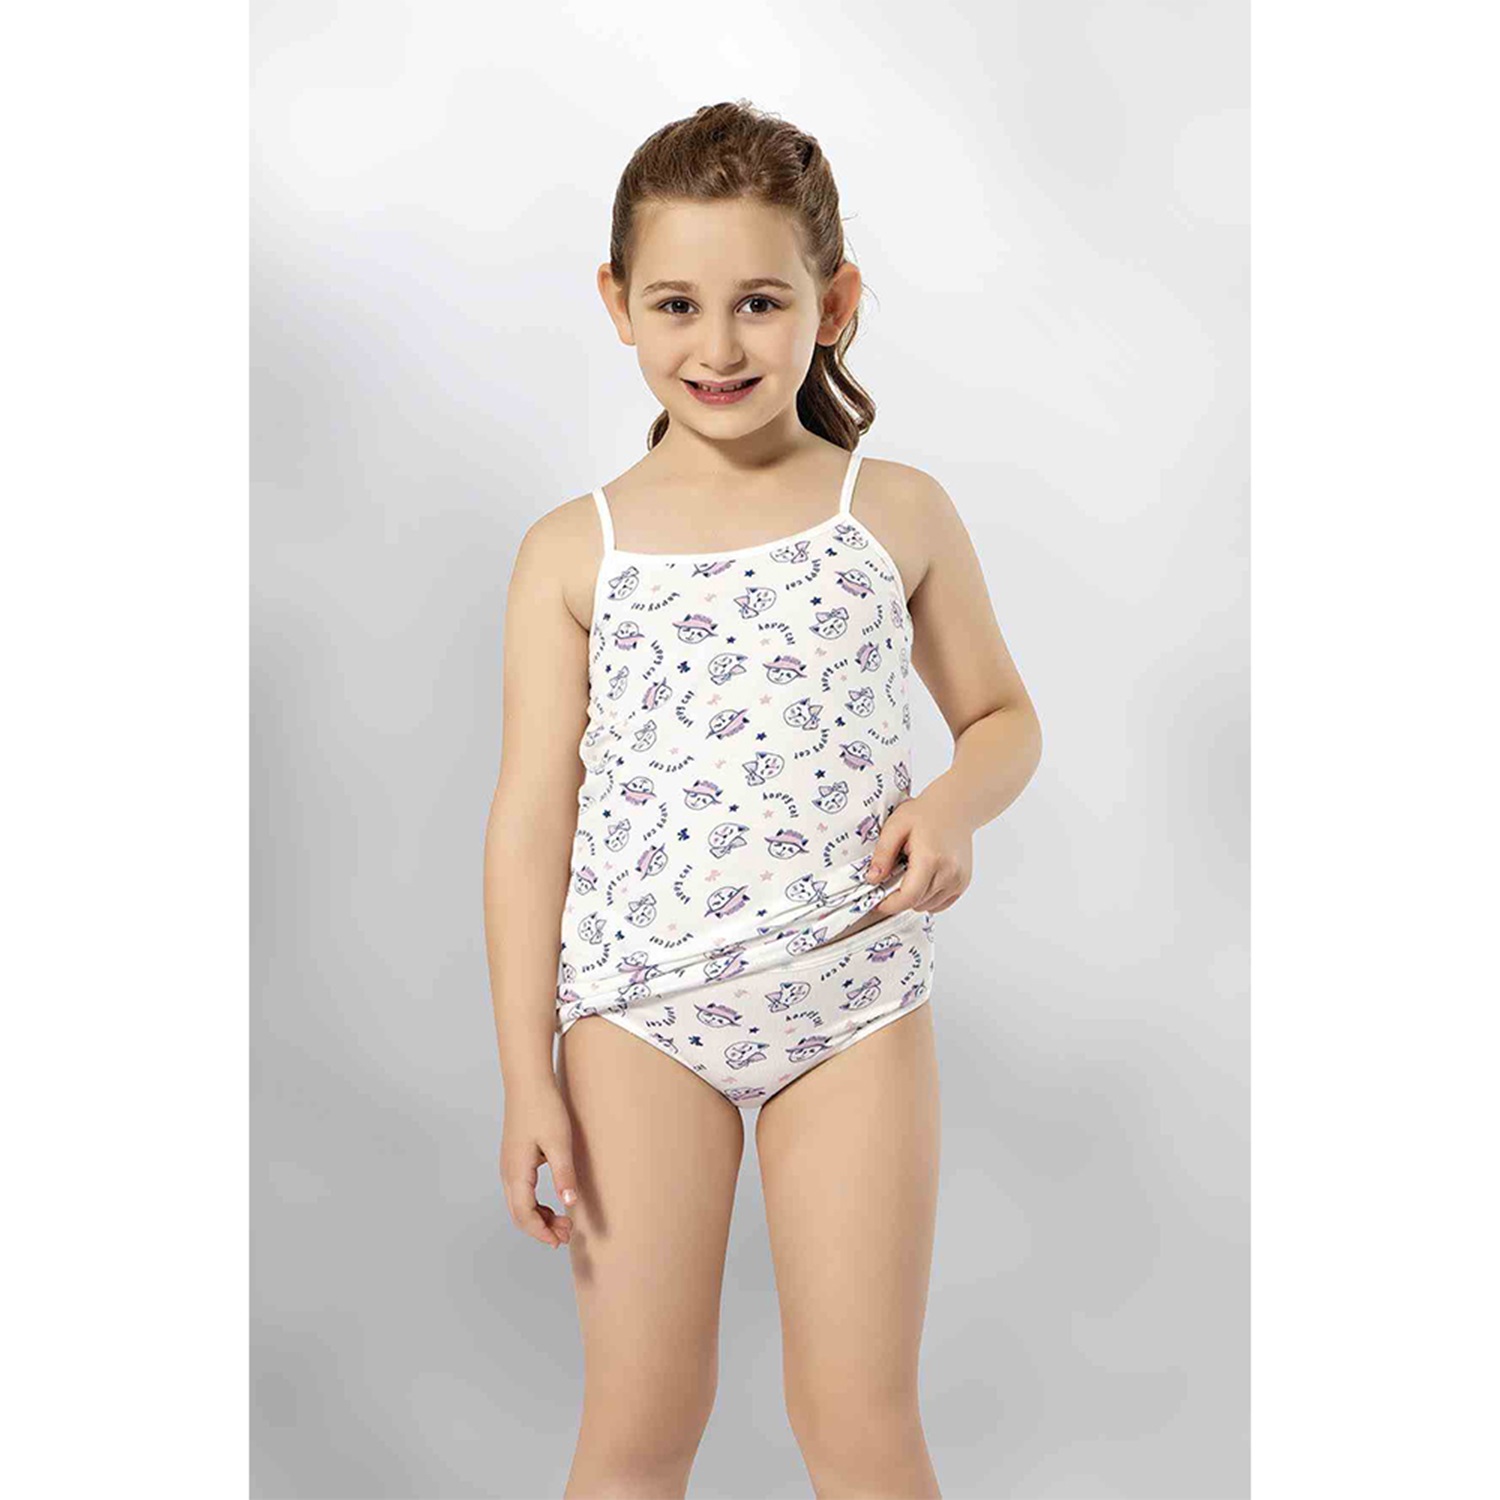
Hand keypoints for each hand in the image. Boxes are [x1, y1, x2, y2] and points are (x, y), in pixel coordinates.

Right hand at [499, 1082, 579, 1249]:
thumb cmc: (544, 1108)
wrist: (528, 1081)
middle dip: (541, 1229)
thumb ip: (564, 1175)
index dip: (542, 1232)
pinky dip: (536, 1204)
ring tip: (563, 1222)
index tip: (560, 1241)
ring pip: (519, 1204)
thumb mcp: (559, 1143)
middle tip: (567, 1235)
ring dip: (539, 1217)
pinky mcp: (514, 1158)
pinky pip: (521, 1191)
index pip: (525, 1215)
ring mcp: (508, 1165)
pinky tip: (553, 1202)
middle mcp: (507, 1172)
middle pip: (519, 1214)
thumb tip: (569, 1205)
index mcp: (516, 1172)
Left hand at [863, 788, 973, 916]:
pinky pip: (940, 904)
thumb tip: (873, 879)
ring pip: (928, 906)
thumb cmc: (926, 813)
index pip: (908, 897)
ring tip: (910, 873)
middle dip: (899, 897)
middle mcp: (949, 873)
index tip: (877, 903)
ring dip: (914, 897)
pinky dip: (927, 898)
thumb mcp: (895, 827)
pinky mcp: (962, 883)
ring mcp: (958, 880)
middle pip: (916, 903)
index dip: (889, 905)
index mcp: (930, 859)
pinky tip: (922, 879)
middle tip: (892, 878)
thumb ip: (883, 854)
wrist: (955, 808)